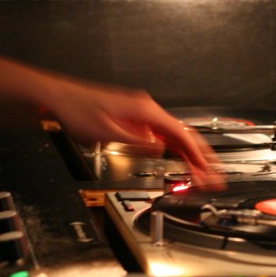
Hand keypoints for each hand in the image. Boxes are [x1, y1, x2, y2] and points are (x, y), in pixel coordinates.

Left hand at [46, 79, 224, 188]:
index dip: (197, 154)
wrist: (59, 99)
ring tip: (205, 174)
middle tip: (216, 177)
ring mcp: (141, 115)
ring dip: (190, 156)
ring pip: (174, 136)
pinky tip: (181, 161)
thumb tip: (160, 149)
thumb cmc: (77, 110)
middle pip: (183, 134)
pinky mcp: (134, 120)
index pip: (180, 133)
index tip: (208, 170)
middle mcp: (146, 110)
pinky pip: (162, 136)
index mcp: (144, 110)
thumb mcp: (106, 132)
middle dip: (202, 157)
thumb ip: (137, 143)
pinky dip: (174, 150)